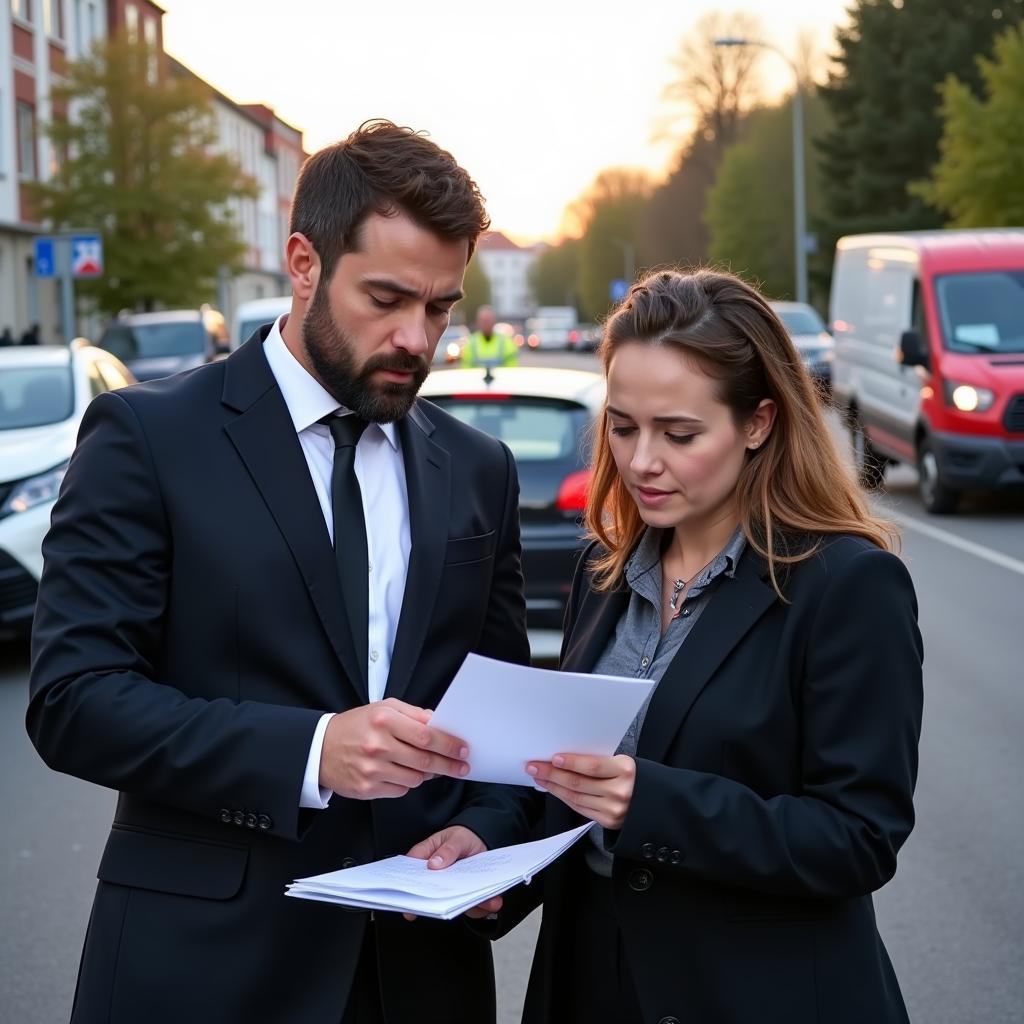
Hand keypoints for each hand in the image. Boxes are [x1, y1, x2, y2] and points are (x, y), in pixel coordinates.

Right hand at [319, 699, 468, 799]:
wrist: (319, 749)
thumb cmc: (355, 726)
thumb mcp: (383, 708)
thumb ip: (413, 714)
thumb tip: (439, 722)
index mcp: (384, 720)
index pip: (427, 735)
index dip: (449, 744)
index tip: (463, 749)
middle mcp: (378, 745)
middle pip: (425, 760)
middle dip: (449, 764)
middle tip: (462, 766)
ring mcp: (372, 769)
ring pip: (416, 778)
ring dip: (428, 774)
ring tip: (430, 767)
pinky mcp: (367, 788)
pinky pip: (400, 789)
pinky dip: (408, 782)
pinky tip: (404, 772)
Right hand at [404, 826, 501, 920]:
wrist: (482, 840)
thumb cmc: (462, 836)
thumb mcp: (457, 837)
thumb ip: (448, 849)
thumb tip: (433, 864)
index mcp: (425, 860)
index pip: (412, 876)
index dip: (409, 890)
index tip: (412, 904)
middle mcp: (437, 879)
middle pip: (432, 896)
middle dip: (442, 904)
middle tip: (453, 905)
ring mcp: (452, 890)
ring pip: (456, 905)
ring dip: (471, 906)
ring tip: (488, 902)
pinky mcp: (466, 897)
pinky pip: (473, 906)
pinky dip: (484, 906)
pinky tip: (494, 901)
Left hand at [526, 754, 635, 830]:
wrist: (656, 803)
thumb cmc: (636, 777)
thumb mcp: (623, 763)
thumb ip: (600, 763)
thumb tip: (566, 759)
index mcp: (625, 770)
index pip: (592, 766)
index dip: (571, 762)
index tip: (553, 758)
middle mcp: (620, 791)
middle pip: (579, 783)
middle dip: (553, 774)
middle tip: (534, 766)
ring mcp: (613, 809)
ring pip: (575, 797)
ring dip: (554, 787)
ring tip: (540, 777)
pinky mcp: (608, 821)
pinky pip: (580, 808)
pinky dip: (565, 798)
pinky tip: (554, 789)